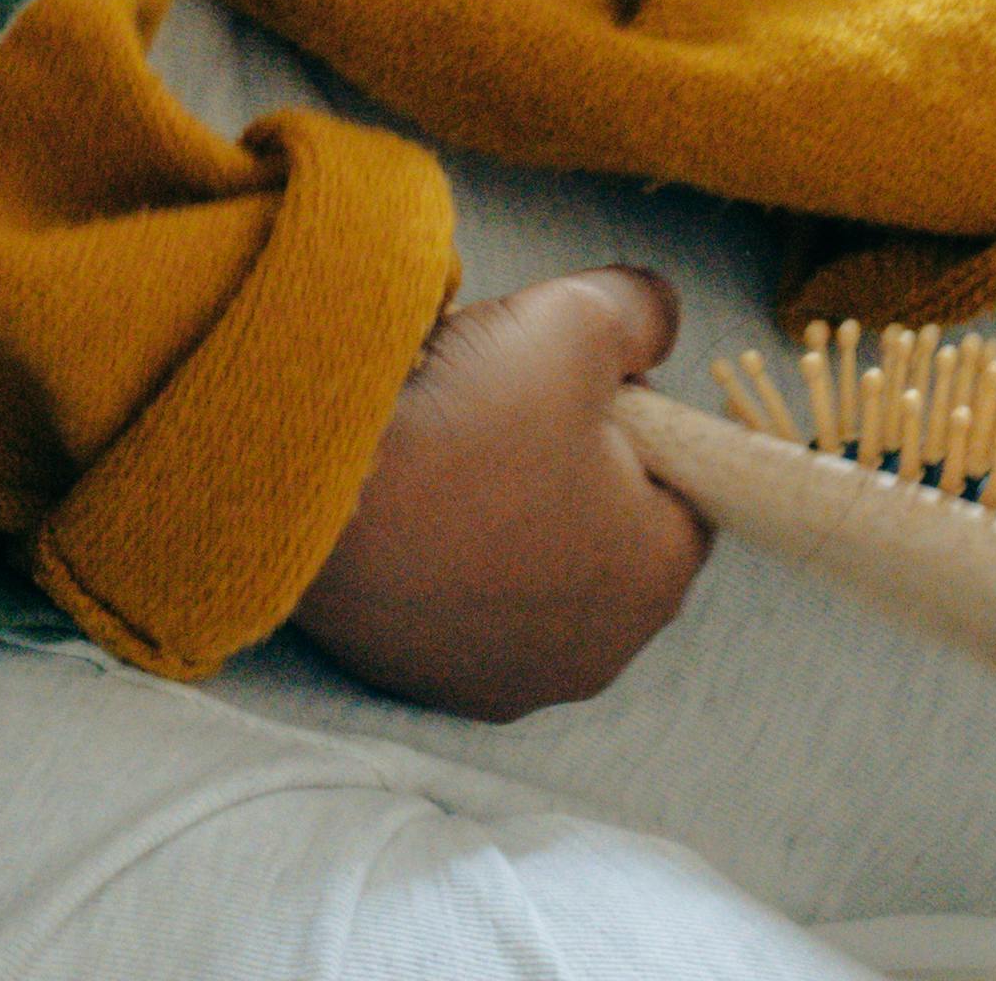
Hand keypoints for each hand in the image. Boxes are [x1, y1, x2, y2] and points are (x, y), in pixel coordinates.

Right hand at [291, 271, 707, 719]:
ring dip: (501, 526)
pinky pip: (457, 612)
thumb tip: (659, 319)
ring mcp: (511, 678)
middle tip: (498, 408)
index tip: (566, 381)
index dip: (631, 423)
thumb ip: (640, 313)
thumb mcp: (575, 320)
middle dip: (565, 476)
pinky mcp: (432, 682)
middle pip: (600, 538)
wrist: (318, 489)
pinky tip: (403, 509)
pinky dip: (441, 565)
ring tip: (442, 454)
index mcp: (655, 572)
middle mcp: (598, 650)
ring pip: (528, 581)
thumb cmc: (466, 414)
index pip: (677, 487)